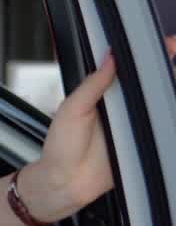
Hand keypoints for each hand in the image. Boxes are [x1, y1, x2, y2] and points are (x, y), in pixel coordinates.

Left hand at [24, 35, 175, 222]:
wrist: (65, 183)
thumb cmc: (61, 146)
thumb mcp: (73, 109)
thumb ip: (93, 84)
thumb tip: (110, 58)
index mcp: (102, 95)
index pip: (127, 70)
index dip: (143, 56)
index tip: (162, 42)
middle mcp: (121, 109)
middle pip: (148, 85)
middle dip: (165, 69)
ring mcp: (135, 127)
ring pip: (160, 106)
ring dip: (170, 91)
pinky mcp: (145, 146)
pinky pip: (164, 131)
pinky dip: (171, 122)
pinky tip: (174, 109)